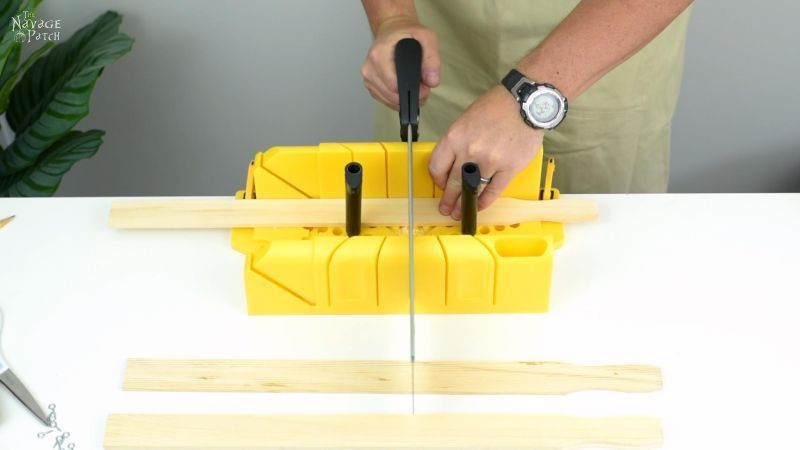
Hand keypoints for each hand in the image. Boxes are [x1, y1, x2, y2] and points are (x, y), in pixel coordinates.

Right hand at [360, 16, 439, 108]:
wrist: (392, 30)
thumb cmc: (407, 33)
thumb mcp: (426, 37)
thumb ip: (432, 59)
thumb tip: (432, 81)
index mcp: (379, 55)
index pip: (394, 85)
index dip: (413, 90)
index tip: (424, 86)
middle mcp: (369, 68)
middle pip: (393, 96)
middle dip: (411, 95)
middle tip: (423, 85)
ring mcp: (368, 78)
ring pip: (390, 101)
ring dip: (405, 99)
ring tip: (415, 85)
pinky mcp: (371, 86)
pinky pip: (386, 100)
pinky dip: (398, 99)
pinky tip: (406, 88)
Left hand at [429, 85, 543, 218]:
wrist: (524, 103)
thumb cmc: (495, 108)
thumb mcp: (465, 120)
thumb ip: (457, 143)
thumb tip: (452, 165)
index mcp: (455, 137)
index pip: (437, 166)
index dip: (437, 179)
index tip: (441, 184)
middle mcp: (470, 151)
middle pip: (453, 183)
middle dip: (448, 199)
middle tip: (446, 209)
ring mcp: (490, 162)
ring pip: (472, 190)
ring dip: (465, 205)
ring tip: (461, 213)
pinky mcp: (509, 168)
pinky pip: (493, 191)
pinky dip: (485, 201)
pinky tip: (479, 206)